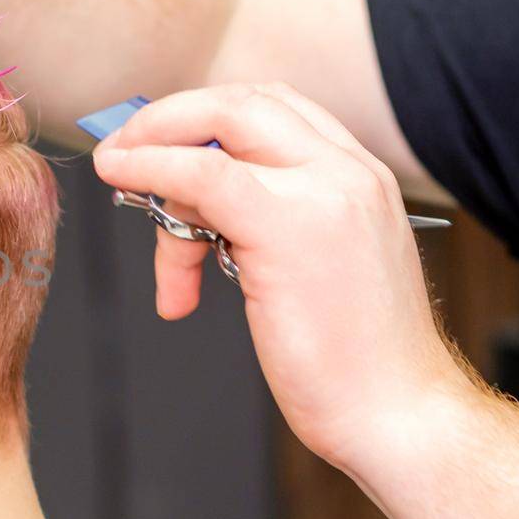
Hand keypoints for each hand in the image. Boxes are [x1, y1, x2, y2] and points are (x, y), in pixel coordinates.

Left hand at [90, 82, 466, 470]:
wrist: (397, 416)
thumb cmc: (350, 360)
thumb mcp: (309, 270)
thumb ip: (261, 225)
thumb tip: (187, 207)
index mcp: (360, 177)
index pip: (274, 109)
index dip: (203, 118)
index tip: (156, 147)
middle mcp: (349, 172)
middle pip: (242, 102)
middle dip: (169, 120)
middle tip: (122, 152)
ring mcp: (326, 192)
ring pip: (220, 127)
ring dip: (156, 159)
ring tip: (152, 234)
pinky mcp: (289, 228)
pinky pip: (203, 175)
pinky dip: (151, 166)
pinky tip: (120, 174)